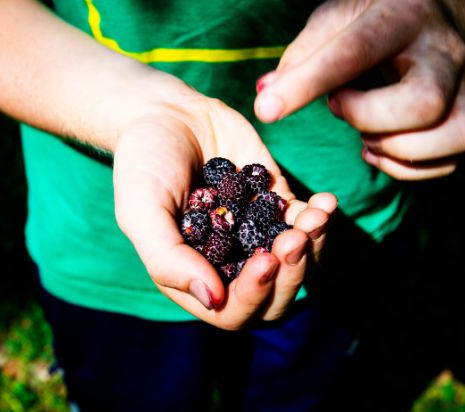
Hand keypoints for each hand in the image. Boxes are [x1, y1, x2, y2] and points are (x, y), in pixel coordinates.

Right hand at [113, 95, 336, 329]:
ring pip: (298, 265)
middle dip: (291, 275)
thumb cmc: (144, 163)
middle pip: (274, 299)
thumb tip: (213, 299)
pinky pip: (307, 225)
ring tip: (315, 217)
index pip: (232, 312)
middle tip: (294, 240)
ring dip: (313, 248)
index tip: (264, 258)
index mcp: (194, 278)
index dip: (253, 296)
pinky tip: (324, 202)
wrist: (167, 113)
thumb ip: (168, 259)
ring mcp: (257, 235)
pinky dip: (321, 219)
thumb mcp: (140, 210)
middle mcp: (228, 264)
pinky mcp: (277, 205)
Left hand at [254, 0, 464, 179]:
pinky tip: (381, 149)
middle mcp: (442, 50)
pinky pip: (450, 161)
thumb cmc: (374, 18)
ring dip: (396, 149)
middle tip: (339, 107)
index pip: (355, 52)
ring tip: (365, 135)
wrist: (439, 14)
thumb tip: (267, 94)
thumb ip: (302, 54)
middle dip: (368, 119)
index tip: (268, 110)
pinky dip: (407, 168)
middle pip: (423, 103)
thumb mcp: (337, 17)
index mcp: (402, 14)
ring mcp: (464, 86)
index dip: (308, 85)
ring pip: (454, 134)